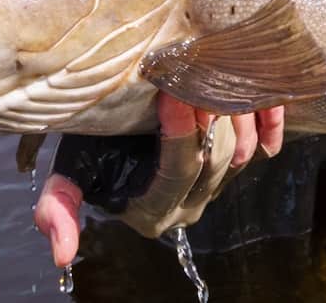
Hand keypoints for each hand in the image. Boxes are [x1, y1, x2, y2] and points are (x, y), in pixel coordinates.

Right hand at [31, 94, 286, 263]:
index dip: (180, 133)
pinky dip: (266, 119)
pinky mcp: (240, 166)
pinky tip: (254, 90)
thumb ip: (60, 206)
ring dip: (232, 111)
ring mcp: (220, 187)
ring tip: (216, 70)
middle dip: (208, 113)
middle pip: (215, 158)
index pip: (178, 170)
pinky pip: (265, 144)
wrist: (117, 134)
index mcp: (155, 210)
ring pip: (241, 149)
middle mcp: (191, 204)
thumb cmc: (93, 148)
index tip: (172, 92)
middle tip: (197, 70)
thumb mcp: (71, 171)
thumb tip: (60, 255)